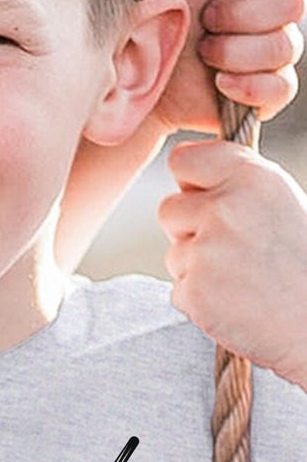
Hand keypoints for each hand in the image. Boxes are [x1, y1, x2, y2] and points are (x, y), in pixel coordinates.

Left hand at [147, 0, 306, 136]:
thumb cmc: (161, 8)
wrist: (135, 69)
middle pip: (293, 3)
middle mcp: (275, 9)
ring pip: (284, 46)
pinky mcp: (266, 93)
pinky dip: (245, 85)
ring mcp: (274, 52)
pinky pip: (280, 88)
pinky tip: (219, 81)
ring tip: (203, 50)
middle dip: (237, 14)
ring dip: (232, 50)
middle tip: (205, 18)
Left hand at [159, 139, 306, 387]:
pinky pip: (179, 289)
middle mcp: (225, 208)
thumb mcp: (281, 203)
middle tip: (232, 249)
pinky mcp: (194, 291)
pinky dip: (201, 300)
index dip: (191, 182)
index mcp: (251, 177)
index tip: (209, 198)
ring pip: (174, 253)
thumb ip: (235, 186)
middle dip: (189, 228)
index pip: (183, 158)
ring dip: (197, 267)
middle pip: (168, 208)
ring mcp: (206, 250)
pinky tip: (236, 302)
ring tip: (242, 279)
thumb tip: (190, 182)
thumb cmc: (302, 264)